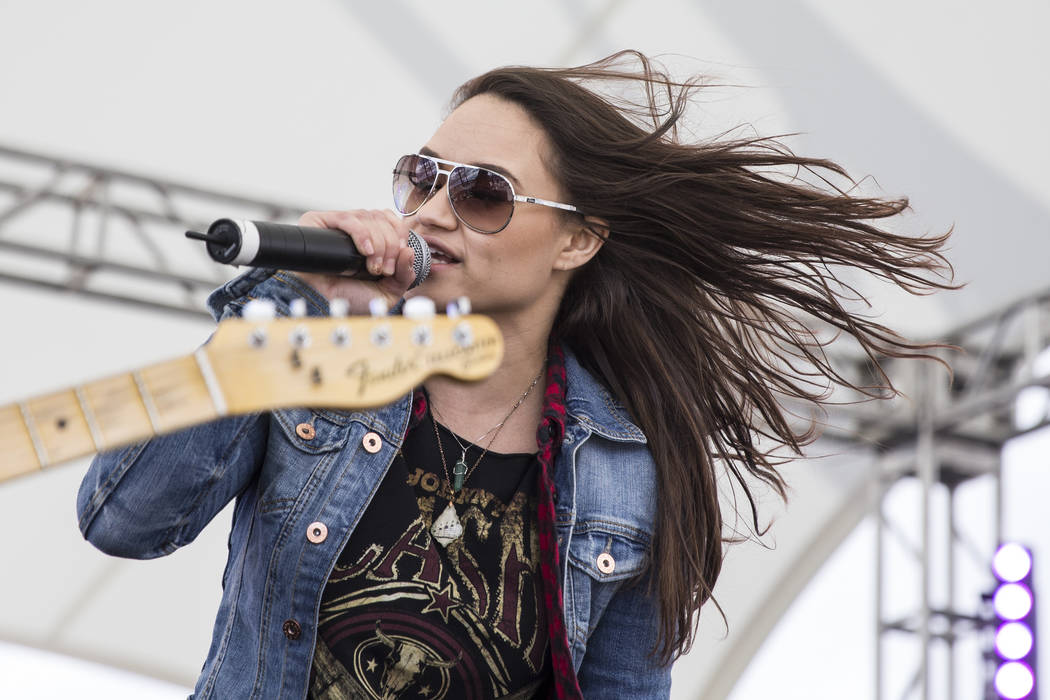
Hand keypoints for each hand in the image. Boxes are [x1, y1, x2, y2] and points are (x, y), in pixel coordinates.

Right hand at [292, 209, 417, 313]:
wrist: (322, 305)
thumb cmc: (349, 299)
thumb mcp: (387, 292)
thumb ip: (404, 275)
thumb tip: (409, 251)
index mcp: (373, 239)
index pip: (394, 222)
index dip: (400, 238)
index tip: (395, 264)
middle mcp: (358, 229)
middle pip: (383, 220)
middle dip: (390, 247)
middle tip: (383, 270)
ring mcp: (340, 225)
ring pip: (369, 218)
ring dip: (377, 244)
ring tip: (372, 267)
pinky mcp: (321, 222)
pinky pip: (348, 219)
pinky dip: (362, 234)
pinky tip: (365, 251)